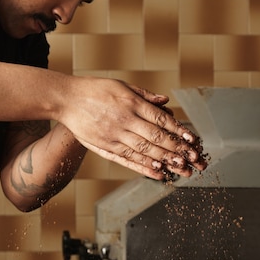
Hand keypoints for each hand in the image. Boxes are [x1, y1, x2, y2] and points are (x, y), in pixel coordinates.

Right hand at [61, 77, 206, 179]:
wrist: (65, 99)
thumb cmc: (95, 89)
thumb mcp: (121, 86)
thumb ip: (144, 96)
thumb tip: (166, 102)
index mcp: (131, 103)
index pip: (161, 120)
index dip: (179, 131)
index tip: (192, 140)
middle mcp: (124, 120)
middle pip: (156, 138)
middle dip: (177, 150)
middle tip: (193, 160)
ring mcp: (114, 135)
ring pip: (144, 151)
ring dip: (165, 161)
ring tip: (181, 169)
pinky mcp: (104, 146)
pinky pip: (127, 159)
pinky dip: (143, 167)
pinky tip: (157, 173)